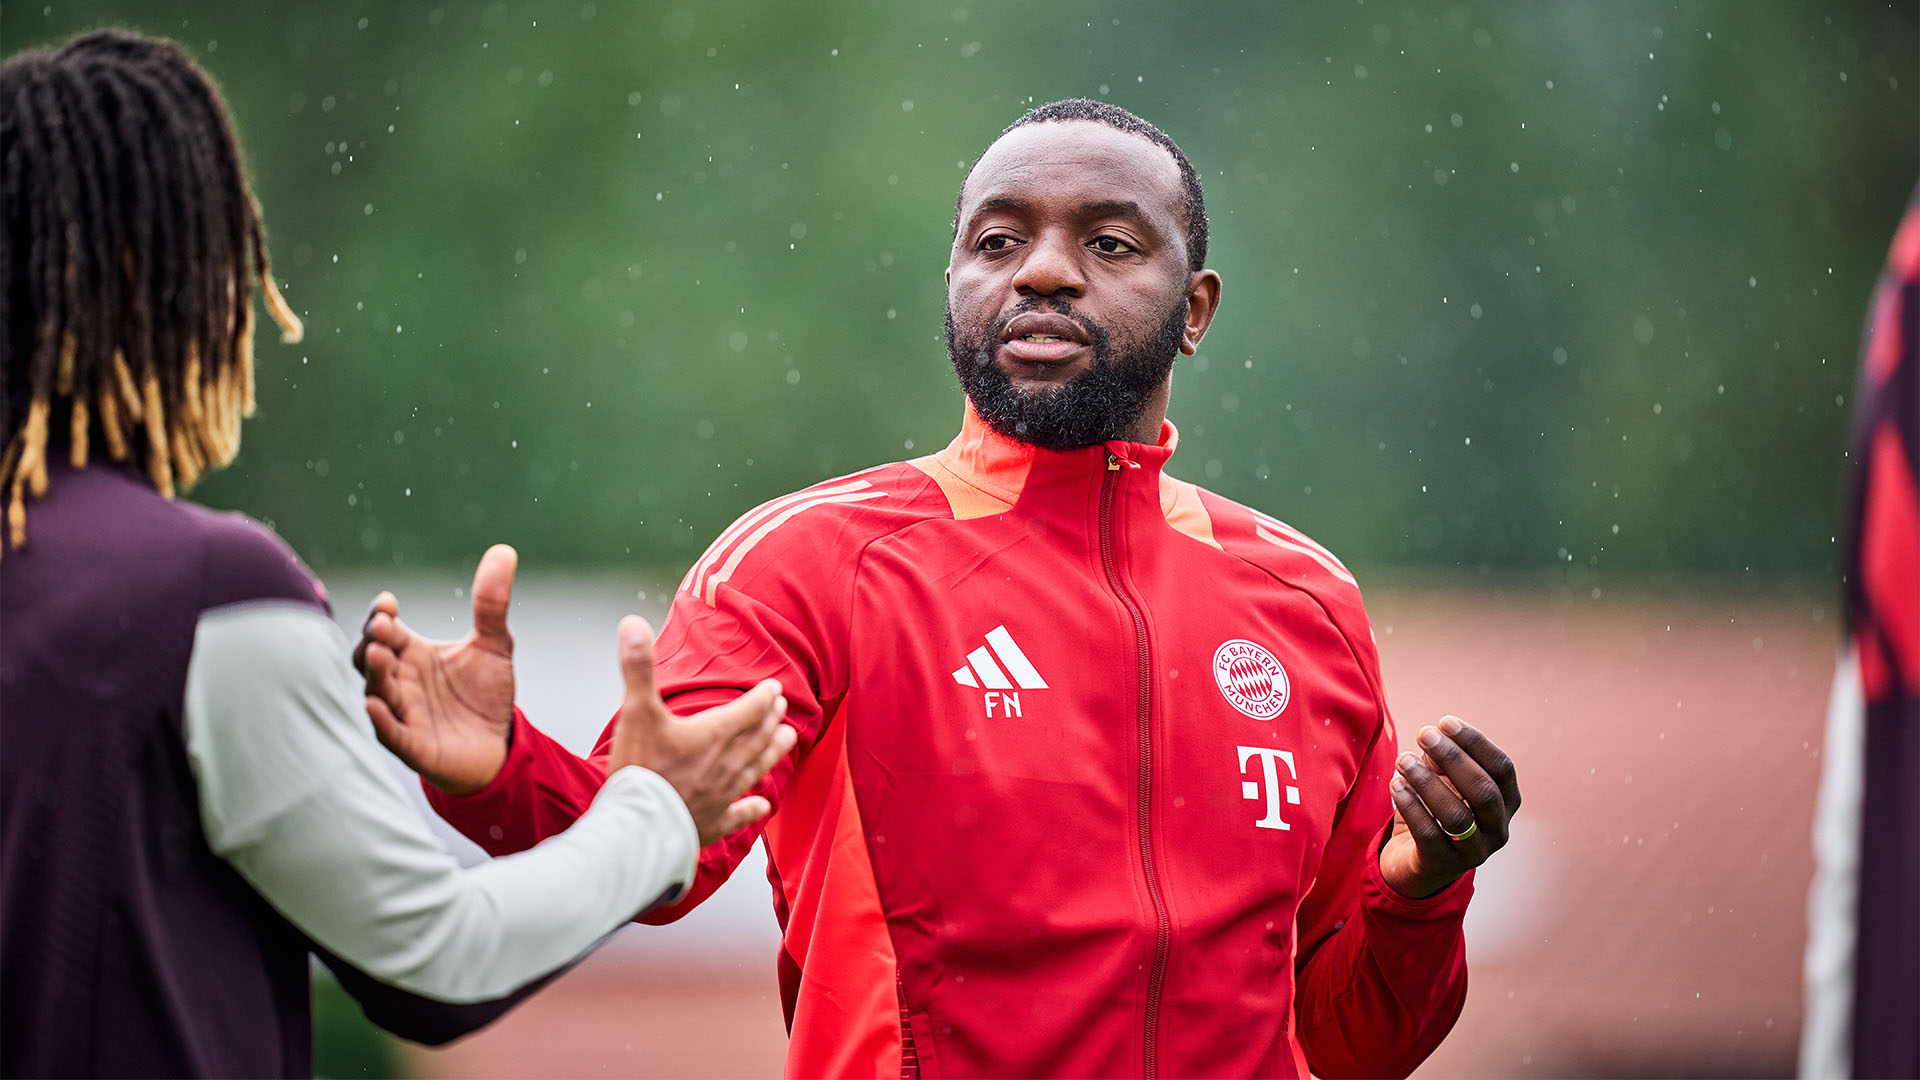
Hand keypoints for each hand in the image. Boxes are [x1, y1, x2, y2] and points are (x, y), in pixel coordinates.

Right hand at [356, 544, 519, 793]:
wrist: (500, 745)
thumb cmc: (484, 693)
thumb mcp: (494, 645)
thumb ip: (492, 603)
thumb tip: (505, 551)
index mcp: (411, 653)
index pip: (385, 628)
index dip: (381, 615)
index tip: (388, 602)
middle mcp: (399, 680)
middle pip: (370, 657)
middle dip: (372, 641)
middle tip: (382, 626)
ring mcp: (402, 712)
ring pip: (377, 691)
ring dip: (375, 673)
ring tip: (378, 654)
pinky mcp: (412, 744)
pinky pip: (390, 732)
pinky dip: (381, 719)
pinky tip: (374, 705)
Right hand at [606, 616, 796, 846]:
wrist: (637, 828)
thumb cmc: (639, 770)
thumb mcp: (636, 711)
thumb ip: (638, 667)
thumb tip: (632, 623)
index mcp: (712, 735)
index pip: (749, 711)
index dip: (763, 697)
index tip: (775, 687)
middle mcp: (725, 764)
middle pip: (757, 738)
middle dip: (771, 720)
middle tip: (783, 708)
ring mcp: (721, 796)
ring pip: (756, 769)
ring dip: (772, 753)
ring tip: (787, 740)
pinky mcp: (712, 824)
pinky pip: (739, 815)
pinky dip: (752, 809)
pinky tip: (763, 805)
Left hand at [1378, 716, 1520, 898]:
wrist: (1415, 862)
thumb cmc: (1435, 810)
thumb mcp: (1443, 781)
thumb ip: (1441, 760)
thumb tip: (1433, 735)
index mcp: (1506, 803)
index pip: (1501, 768)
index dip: (1475, 742)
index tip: (1445, 722)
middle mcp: (1498, 830)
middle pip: (1483, 790)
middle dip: (1452, 758)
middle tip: (1423, 734)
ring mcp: (1474, 852)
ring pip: (1456, 815)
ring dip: (1427, 782)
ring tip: (1402, 760)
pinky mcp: (1443, 865)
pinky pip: (1428, 834)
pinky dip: (1410, 806)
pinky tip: (1396, 784)